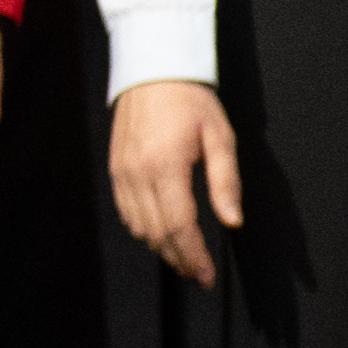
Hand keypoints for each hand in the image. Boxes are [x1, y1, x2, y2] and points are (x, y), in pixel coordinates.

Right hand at [109, 76, 244, 288]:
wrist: (151, 70)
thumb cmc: (191, 101)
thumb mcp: (221, 137)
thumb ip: (226, 182)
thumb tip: (232, 222)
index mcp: (166, 166)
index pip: (178, 226)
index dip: (194, 256)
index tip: (206, 277)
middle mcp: (137, 173)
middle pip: (156, 233)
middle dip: (179, 259)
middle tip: (198, 275)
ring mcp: (121, 171)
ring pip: (138, 226)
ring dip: (161, 247)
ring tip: (184, 257)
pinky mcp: (115, 168)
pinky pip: (126, 211)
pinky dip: (143, 229)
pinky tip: (161, 232)